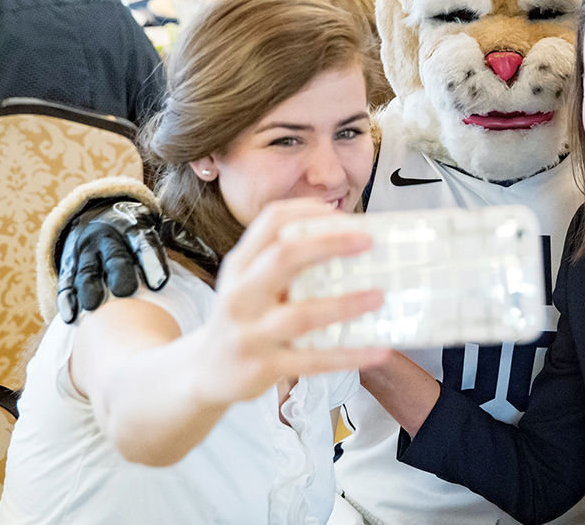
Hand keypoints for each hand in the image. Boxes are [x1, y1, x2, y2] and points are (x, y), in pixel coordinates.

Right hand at [56, 198, 218, 322]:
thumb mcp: (162, 228)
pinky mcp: (67, 268)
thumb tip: (216, 259)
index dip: (151, 261)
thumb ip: (187, 243)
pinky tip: (72, 317)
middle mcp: (108, 239)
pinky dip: (67, 299)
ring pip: (86, 271)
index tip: (160, 282)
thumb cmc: (139, 230)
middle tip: (126, 291)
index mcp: (134, 229)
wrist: (94, 217)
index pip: (144, 243)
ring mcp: (85, 254)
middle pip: (113, 257)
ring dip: (89, 287)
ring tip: (95, 305)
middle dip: (118, 272)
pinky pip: (66, 284)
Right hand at [190, 199, 390, 406]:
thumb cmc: (243, 318)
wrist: (206, 372)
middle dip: (329, 244)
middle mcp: (240, 295)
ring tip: (378, 296)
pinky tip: (378, 351)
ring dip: (345, 305)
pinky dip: (349, 356)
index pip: (270, 223)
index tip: (341, 213)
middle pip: (283, 258)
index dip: (307, 212)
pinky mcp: (264, 367)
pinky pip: (313, 361)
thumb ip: (283, 263)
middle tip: (367, 241)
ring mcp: (250, 333)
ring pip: (301, 315)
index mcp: (239, 267)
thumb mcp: (249, 283)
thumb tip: (346, 239)